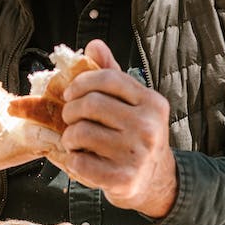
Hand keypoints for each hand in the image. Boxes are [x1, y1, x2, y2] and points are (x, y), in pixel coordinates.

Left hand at [53, 39, 177, 216]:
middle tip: (69, 119)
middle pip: (91, 104)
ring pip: (81, 132)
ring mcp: (137, 155)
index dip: (81, 82)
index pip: (108, 79)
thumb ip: (112, 75)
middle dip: (71, 110)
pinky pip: (80, 163)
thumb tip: (94, 45)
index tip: (70, 93)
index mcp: (152, 103)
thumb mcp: (132, 103)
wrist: (155, 180)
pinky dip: (72, 161)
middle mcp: (148, 127)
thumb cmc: (136, 135)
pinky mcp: (123, 179)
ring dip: (69, 137)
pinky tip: (81, 160)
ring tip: (74, 141)